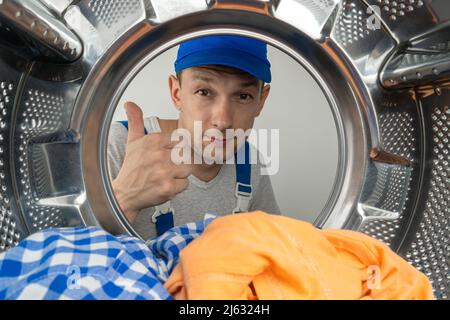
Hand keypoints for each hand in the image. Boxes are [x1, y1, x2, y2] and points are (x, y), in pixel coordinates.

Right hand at [112, 102, 192, 222]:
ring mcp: (164, 172)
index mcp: (154, 140)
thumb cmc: (132, 168)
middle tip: (166, 167)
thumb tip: (129, 103)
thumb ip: (136, 121)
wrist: (123, 193)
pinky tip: (164, 186)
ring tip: (165, 176)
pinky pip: (185, 184)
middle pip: (186, 154)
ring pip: (188, 169)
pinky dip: (177, 187)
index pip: (181, 139)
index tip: (167, 154)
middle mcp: (159, 154)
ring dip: (179, 174)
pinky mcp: (168, 188)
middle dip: (179, 161)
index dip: (175, 148)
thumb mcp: (132, 141)